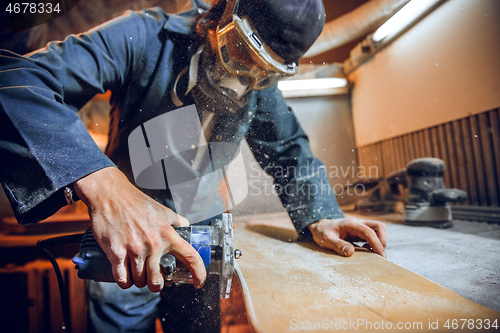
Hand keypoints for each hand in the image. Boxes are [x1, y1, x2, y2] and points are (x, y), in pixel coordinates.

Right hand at [74, 167, 205, 291]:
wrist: (111, 196)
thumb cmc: (136, 202)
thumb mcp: (163, 210)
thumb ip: (176, 221)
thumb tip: (186, 225)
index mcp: (168, 234)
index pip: (190, 257)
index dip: (198, 273)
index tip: (199, 282)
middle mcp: (153, 244)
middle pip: (158, 280)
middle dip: (156, 284)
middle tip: (154, 280)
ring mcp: (134, 250)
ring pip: (139, 281)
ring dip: (139, 281)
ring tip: (138, 274)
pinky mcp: (116, 253)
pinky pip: (122, 278)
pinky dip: (124, 282)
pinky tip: (125, 277)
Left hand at [308, 217, 386, 257]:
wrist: (319, 227)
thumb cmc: (322, 232)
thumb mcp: (326, 239)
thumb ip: (337, 244)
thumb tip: (351, 252)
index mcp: (351, 224)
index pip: (369, 231)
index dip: (377, 243)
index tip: (381, 255)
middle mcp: (358, 223)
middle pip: (379, 227)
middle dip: (382, 240)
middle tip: (380, 255)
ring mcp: (359, 227)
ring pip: (377, 230)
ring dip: (379, 241)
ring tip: (374, 254)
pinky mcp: (359, 232)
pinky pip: (372, 235)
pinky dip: (374, 243)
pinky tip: (367, 251)